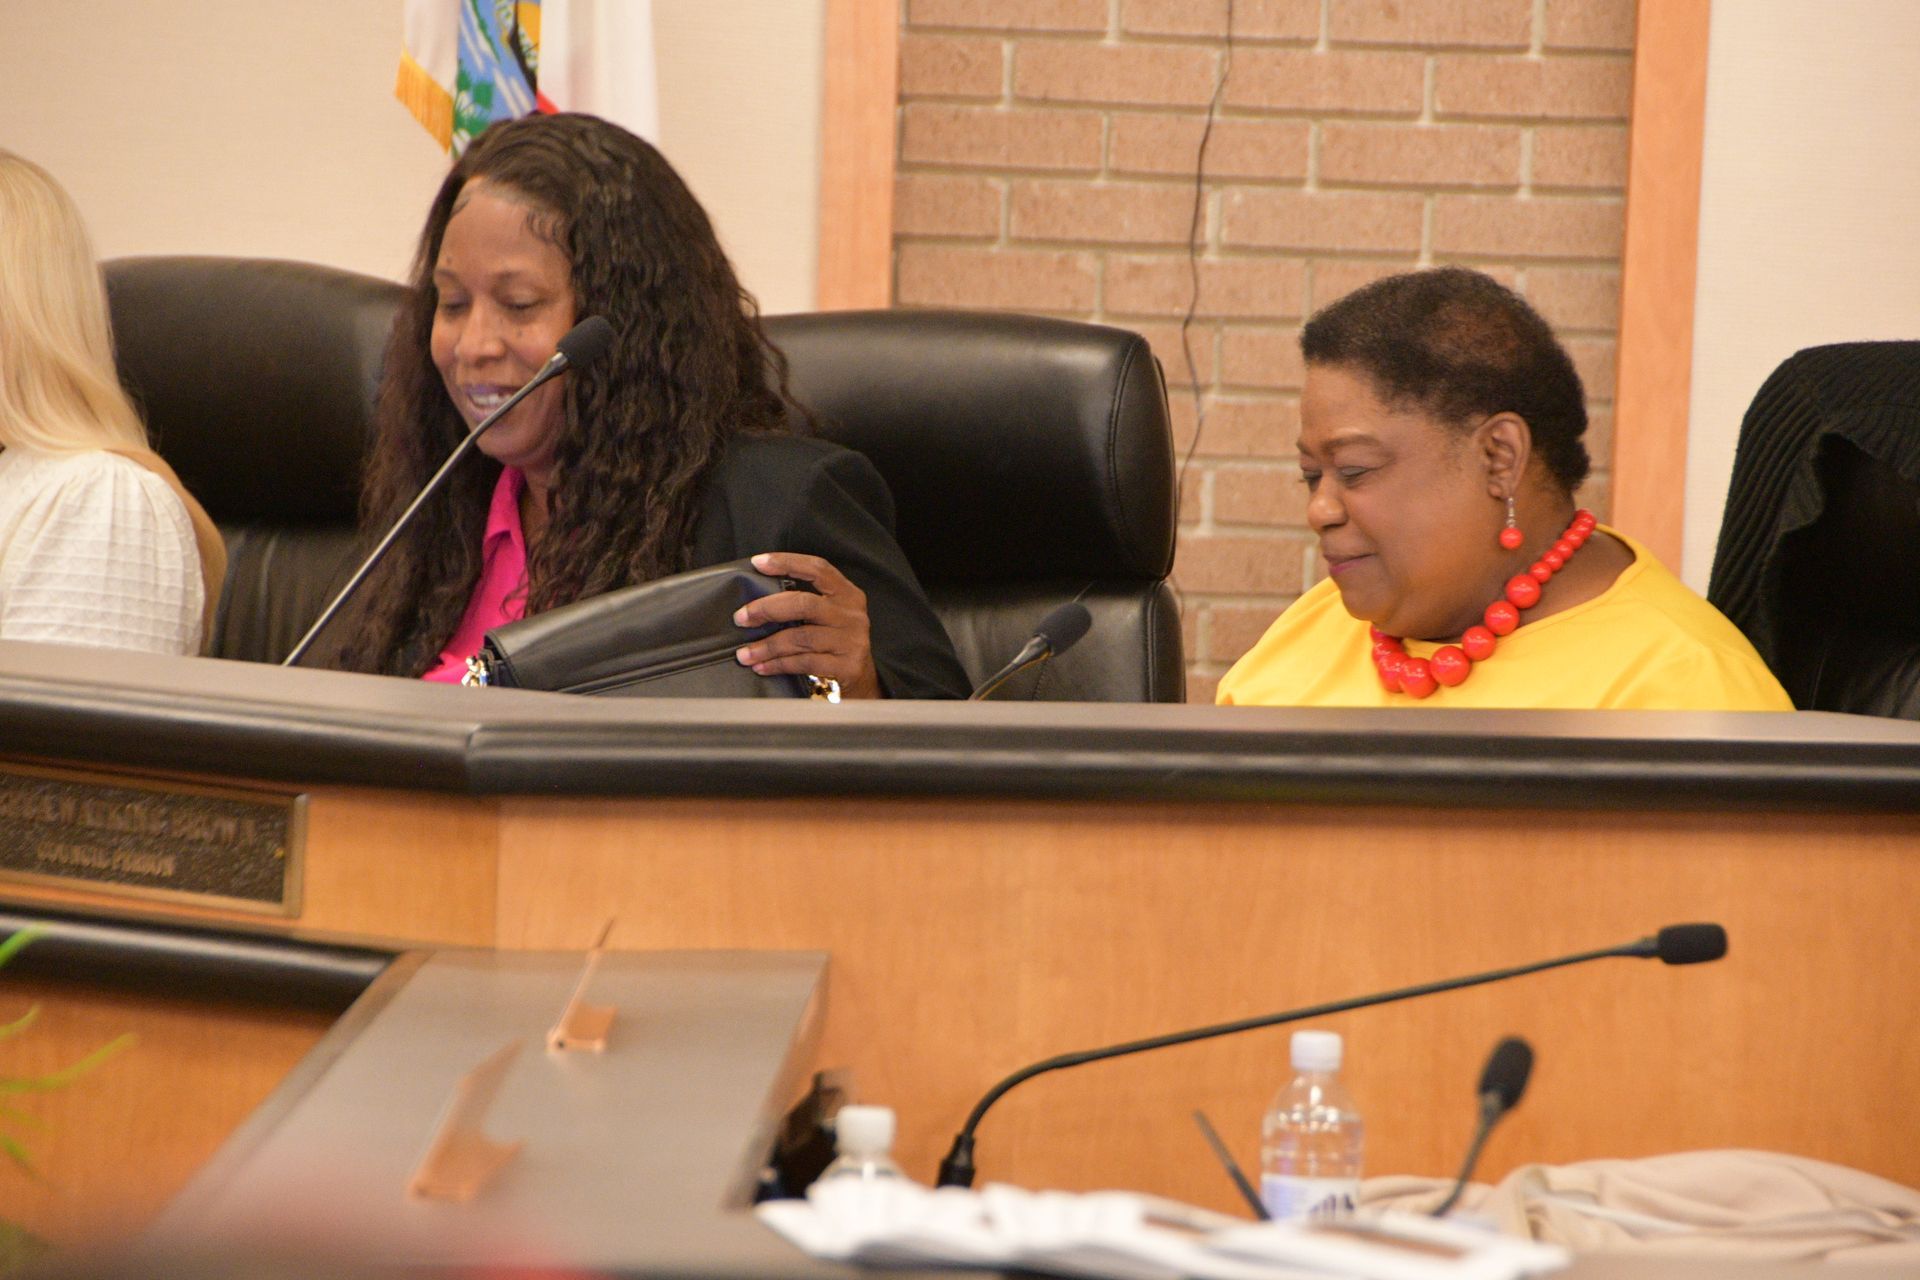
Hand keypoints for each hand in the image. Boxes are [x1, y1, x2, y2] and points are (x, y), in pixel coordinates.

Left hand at [733, 552, 881, 698]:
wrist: (861, 678)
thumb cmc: (834, 642)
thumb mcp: (828, 615)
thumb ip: (803, 603)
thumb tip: (755, 600)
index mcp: (846, 593)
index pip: (817, 569)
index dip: (787, 562)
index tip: (758, 563)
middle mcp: (851, 614)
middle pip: (804, 604)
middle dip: (767, 609)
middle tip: (742, 618)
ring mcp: (851, 640)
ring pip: (801, 638)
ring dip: (767, 646)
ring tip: (745, 654)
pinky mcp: (847, 665)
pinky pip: (805, 663)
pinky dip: (779, 665)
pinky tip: (762, 667)